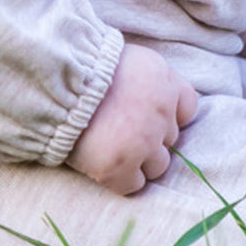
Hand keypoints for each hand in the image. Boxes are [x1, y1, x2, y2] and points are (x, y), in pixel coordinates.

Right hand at [67, 44, 197, 193]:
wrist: (57, 85)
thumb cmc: (89, 67)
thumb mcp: (131, 59)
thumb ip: (152, 79)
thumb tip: (154, 96)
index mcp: (165, 83)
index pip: (188, 107)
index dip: (171, 114)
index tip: (152, 116)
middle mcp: (161, 114)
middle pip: (171, 138)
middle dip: (151, 136)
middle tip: (124, 130)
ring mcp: (143, 144)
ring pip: (159, 165)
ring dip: (140, 160)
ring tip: (115, 149)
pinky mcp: (119, 169)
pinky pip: (134, 185)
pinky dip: (122, 179)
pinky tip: (105, 164)